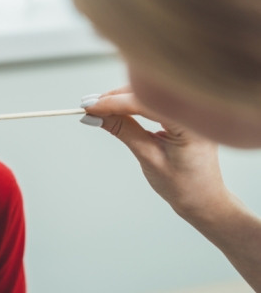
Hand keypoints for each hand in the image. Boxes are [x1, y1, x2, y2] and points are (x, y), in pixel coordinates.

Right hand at [80, 86, 232, 219]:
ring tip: (97, 108)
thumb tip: (95, 117)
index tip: (89, 106)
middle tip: (89, 106)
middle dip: (115, 97)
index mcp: (190, 124)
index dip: (113, 103)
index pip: (145, 103)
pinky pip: (154, 101)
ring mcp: (190, 111)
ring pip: (148, 94)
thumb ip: (123, 131)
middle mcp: (194, 112)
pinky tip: (115, 108)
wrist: (204, 199)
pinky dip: (133, 103)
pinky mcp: (183, 114)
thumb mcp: (148, 157)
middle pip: (146, 92)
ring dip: (121, 99)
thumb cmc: (183, 185)